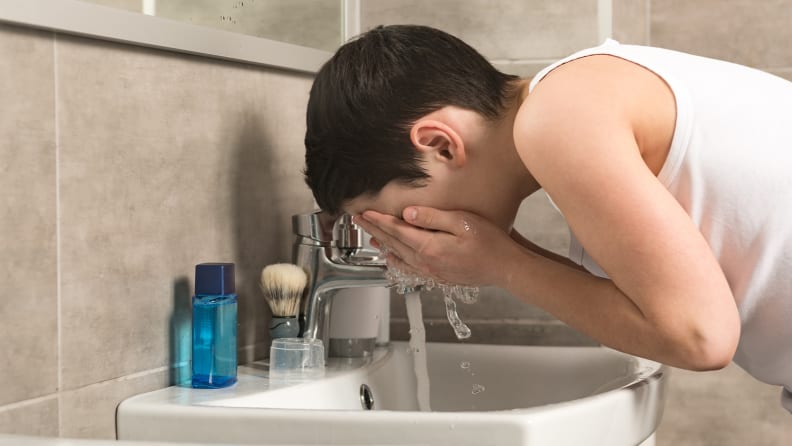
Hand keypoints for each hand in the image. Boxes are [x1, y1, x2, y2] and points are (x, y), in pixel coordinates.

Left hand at [353, 206, 524, 286]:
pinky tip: (393, 258)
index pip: (396, 230)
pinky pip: (409, 269)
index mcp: (429, 247)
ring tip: (370, 237)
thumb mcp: (462, 222)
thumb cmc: (490, 243)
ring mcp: (431, 271)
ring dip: (382, 246)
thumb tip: (407, 213)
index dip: (378, 220)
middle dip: (374, 230)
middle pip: (392, 244)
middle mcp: (425, 262)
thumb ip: (432, 217)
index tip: (364, 212)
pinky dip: (396, 262)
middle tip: (359, 220)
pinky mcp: (438, 276)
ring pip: (398, 257)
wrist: (505, 268)